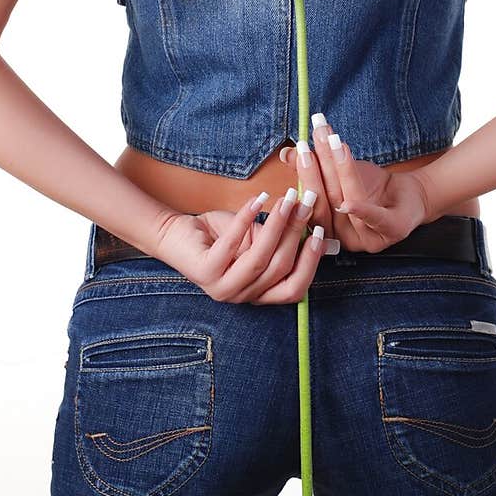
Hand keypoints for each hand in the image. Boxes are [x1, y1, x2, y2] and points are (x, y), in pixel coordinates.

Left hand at [153, 191, 330, 303]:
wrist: (176, 234)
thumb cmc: (218, 235)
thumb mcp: (255, 238)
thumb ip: (280, 238)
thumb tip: (313, 224)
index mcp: (258, 293)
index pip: (294, 289)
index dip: (310, 262)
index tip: (319, 231)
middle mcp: (242, 296)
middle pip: (280, 269)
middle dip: (296, 232)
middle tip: (303, 203)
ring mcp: (222, 288)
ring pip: (261, 259)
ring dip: (277, 225)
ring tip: (286, 199)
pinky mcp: (206, 272)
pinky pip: (233, 244)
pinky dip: (247, 218)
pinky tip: (258, 199)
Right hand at [278, 119, 431, 252]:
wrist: (410, 194)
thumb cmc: (372, 187)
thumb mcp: (339, 175)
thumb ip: (314, 167)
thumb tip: (286, 153)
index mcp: (326, 227)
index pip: (309, 201)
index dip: (302, 175)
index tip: (298, 148)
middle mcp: (342, 237)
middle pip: (325, 202)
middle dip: (315, 170)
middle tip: (308, 144)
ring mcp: (367, 238)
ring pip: (347, 203)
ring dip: (339, 172)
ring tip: (333, 143)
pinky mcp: (391, 232)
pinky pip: (375, 221)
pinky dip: (362, 211)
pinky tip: (350, 202)